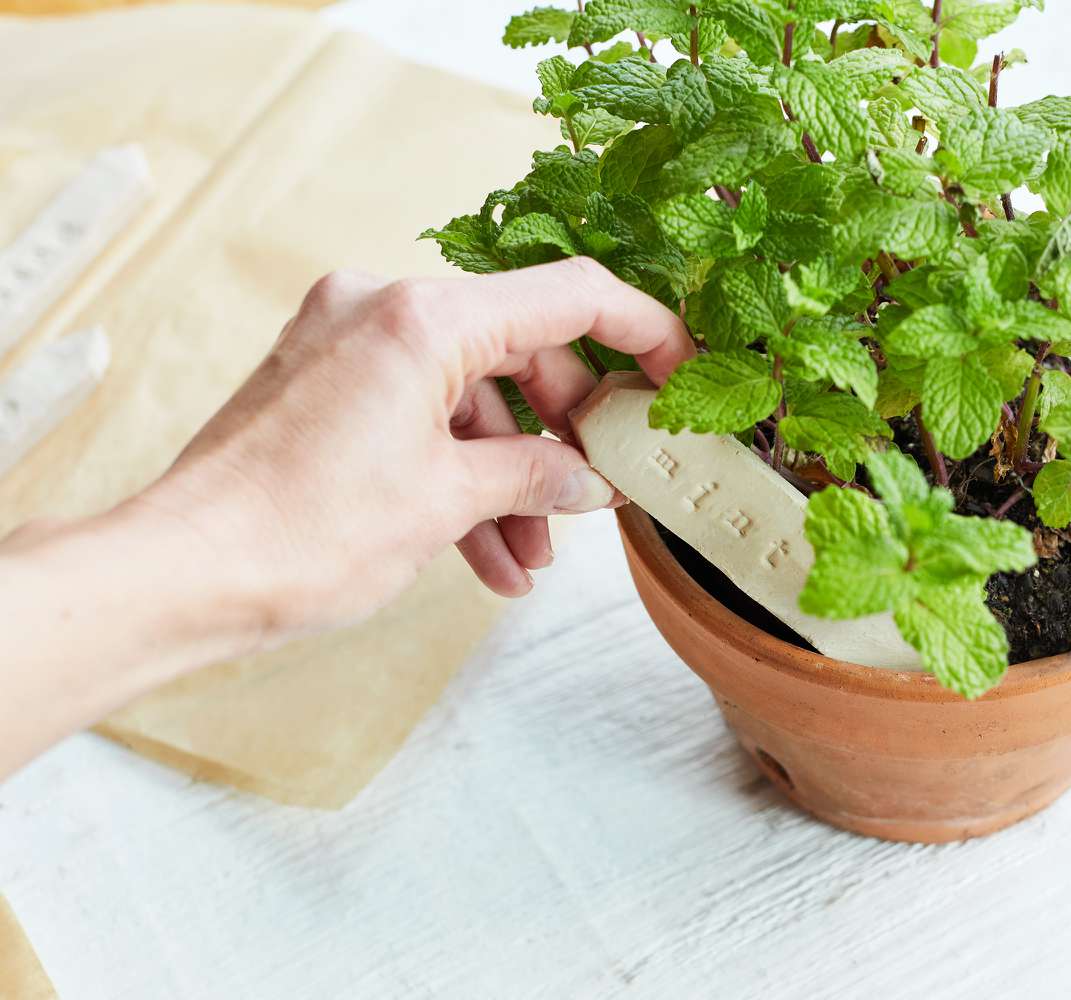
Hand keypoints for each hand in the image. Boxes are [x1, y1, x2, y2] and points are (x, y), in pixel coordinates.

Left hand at [136, 257, 693, 642]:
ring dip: (508, 475)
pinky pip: (418, 415)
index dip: (641, 334)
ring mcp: (347, 343)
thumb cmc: (299, 532)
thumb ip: (536, 475)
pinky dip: (455, 475)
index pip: (569, 298)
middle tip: (600, 488)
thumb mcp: (447, 501)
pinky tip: (487, 555)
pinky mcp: (324, 383)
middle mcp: (381, 307)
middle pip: (518, 350)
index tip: (680, 374)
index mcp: (422, 315)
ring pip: (468, 396)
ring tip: (533, 555)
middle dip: (563, 433)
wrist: (182, 574)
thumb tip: (591, 479)